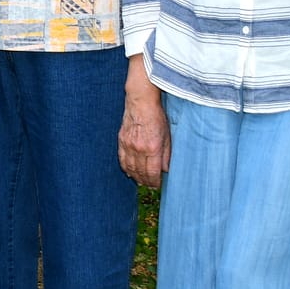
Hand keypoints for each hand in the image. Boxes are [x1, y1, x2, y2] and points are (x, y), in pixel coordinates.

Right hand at [118, 68, 171, 188]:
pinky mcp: (121, 140)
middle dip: (146, 182)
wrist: (140, 102)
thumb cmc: (157, 116)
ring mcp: (128, 145)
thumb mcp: (168, 135)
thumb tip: (166, 170)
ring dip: (136, 177)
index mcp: (152, 148)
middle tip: (151, 186)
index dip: (155, 182)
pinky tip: (130, 172)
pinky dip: (126, 168)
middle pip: (141, 173)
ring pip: (130, 168)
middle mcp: (139, 149)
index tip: (158, 185)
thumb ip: (167, 154)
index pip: (152, 172)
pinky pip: (122, 159)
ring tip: (141, 181)